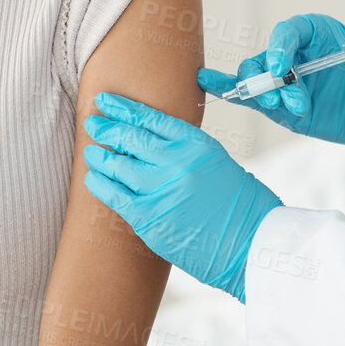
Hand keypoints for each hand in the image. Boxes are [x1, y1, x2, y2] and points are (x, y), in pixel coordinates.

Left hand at [82, 92, 281, 301]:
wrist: (253, 244)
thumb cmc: (243, 207)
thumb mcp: (219, 164)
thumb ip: (188, 153)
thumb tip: (155, 147)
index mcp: (196, 144)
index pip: (151, 118)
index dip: (124, 108)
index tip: (107, 101)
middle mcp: (175, 162)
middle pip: (130, 137)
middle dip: (107, 127)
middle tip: (93, 121)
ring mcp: (160, 189)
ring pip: (117, 164)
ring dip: (100, 155)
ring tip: (91, 150)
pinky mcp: (149, 218)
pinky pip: (114, 195)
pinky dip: (100, 184)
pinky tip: (93, 177)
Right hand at [195, 13, 344, 162]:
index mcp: (317, 33)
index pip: (289, 32)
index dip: (281, 46)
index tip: (282, 67)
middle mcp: (295, 53)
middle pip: (265, 57)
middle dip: (270, 79)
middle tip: (289, 101)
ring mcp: (286, 80)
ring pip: (256, 78)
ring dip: (263, 94)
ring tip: (287, 109)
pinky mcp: (281, 106)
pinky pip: (252, 97)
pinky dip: (231, 91)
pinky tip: (208, 84)